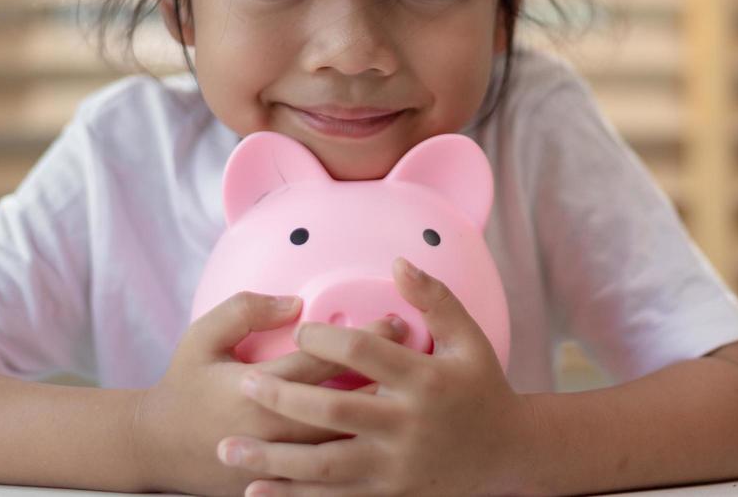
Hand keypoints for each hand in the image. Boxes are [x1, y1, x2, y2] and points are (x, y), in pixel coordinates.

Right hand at [131, 291, 408, 495]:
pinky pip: (331, 471)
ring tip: (414, 393)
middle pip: (345, 402)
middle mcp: (273, 428)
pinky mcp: (282, 483)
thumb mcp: (203, 337)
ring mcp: (279, 461)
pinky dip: (362, 451)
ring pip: (345, 440)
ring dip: (381, 415)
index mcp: (255, 389)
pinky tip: (385, 433)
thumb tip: (295, 301)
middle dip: (386, 375)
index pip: (323, 360)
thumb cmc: (184, 385)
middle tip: (419, 355)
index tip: (396, 321)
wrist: (157, 448)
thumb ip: (246, 311)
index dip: (363, 339)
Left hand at [215, 258, 528, 496]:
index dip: (327, 338)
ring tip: (229, 448)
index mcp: (425, 380)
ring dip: (273, 457)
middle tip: (244, 384)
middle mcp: (406, 425)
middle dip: (283, 398)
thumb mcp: (469, 338)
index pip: (364, 353)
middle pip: (333, 411)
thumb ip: (435, 298)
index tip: (299, 330)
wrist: (508, 454)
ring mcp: (396, 466)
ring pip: (324, 464)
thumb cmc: (483, 388)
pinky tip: (257, 490)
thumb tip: (397, 263)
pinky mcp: (389, 494)